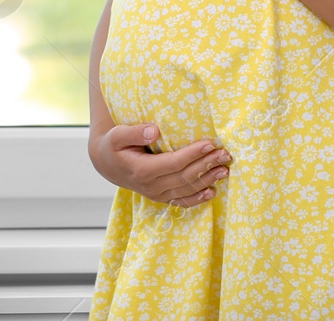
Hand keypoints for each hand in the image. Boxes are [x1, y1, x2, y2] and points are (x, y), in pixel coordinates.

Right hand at [89, 122, 231, 206]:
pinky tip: (212, 191)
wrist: (107, 164)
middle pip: (184, 177)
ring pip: (186, 190)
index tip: (210, 143)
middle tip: (226, 154)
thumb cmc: (113, 146)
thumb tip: (154, 131)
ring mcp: (157, 194)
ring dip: (207, 180)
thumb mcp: (117, 135)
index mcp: (141, 170)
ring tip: (225, 169)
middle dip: (207, 165)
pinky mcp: (161, 197)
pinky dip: (198, 198)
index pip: (173, 163)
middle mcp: (151, 186)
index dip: (193, 154)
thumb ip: (134, 132)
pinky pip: (182, 201)